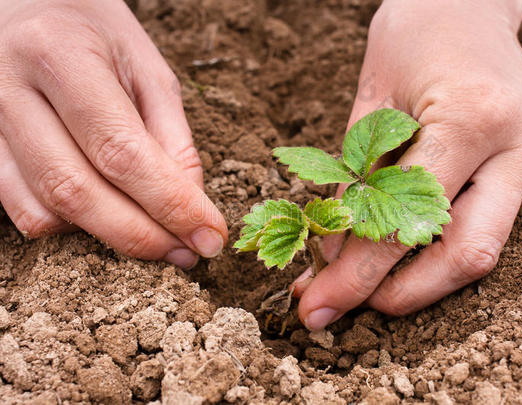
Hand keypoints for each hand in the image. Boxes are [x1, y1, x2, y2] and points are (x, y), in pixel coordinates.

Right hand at [0, 0, 226, 267]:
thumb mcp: (148, 69)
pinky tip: (104, 208)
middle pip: (78, 192)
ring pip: (46, 211)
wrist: (27, 6)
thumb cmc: (96, 34)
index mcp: (61, 56)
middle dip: (142, 236)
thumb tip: (191, 206)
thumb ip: (172, 137)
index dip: (171, 205)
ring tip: (153, 230)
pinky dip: (71, 225)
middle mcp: (9, 90)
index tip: (209, 237)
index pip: (121, 151)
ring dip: (108, 235)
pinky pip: (23, 210)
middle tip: (186, 253)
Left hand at [293, 0, 521, 329]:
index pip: (407, 221)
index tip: (316, 305)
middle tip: (345, 305)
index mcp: (471, 116)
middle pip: (467, 254)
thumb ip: (356, 184)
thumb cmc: (410, 38)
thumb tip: (334, 258)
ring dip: (422, 277)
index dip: (357, 275)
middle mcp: (520, 140)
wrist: (465, 3)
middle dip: (402, 294)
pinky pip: (488, 219)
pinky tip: (400, 248)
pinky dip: (439, 244)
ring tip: (366, 283)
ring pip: (485, 246)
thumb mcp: (368, 106)